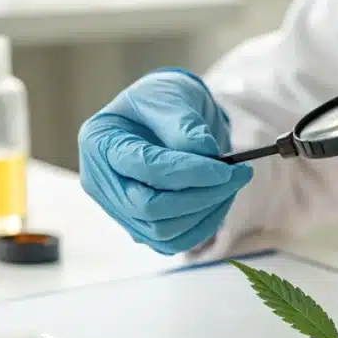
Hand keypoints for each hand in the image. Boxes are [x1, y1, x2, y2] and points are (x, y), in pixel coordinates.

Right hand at [78, 68, 252, 254]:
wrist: (165, 119)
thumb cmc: (161, 101)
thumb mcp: (169, 95)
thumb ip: (182, 122)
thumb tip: (204, 151)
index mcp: (100, 143)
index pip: (143, 166)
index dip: (188, 171)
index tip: (224, 167)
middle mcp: (101, 183)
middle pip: (149, 207)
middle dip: (200, 196)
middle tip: (237, 176)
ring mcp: (119, 210)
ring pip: (164, 232)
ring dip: (206, 212)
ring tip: (232, 183)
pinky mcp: (141, 228)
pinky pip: (174, 242)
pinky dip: (204, 226)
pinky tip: (221, 200)